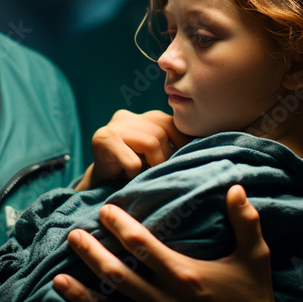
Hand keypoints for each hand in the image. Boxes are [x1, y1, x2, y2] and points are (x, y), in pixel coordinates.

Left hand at [53, 184, 273, 301]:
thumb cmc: (252, 297)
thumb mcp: (255, 259)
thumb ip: (245, 222)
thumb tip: (235, 186)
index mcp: (186, 277)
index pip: (144, 247)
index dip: (121, 228)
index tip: (105, 210)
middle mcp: (166, 300)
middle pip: (119, 274)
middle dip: (92, 253)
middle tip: (73, 234)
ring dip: (82, 290)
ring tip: (59, 273)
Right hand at [75, 110, 191, 190]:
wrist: (99, 185)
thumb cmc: (131, 171)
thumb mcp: (153, 155)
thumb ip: (170, 145)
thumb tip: (202, 147)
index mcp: (143, 117)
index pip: (172, 123)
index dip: (181, 144)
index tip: (180, 162)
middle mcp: (127, 116)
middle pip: (162, 132)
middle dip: (166, 158)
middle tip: (159, 174)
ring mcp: (113, 126)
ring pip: (151, 143)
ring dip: (151, 166)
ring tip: (142, 175)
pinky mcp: (103, 140)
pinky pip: (133, 161)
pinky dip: (135, 174)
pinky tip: (126, 176)